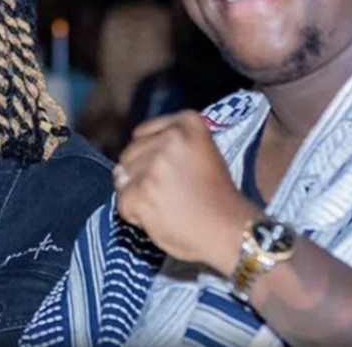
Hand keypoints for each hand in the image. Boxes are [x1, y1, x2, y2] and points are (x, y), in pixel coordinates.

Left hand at [115, 111, 261, 275]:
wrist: (230, 229)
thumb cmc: (216, 196)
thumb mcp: (199, 153)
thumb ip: (168, 146)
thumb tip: (121, 167)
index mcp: (188, 122)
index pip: (142, 133)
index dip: (150, 157)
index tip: (171, 174)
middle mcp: (171, 137)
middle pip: (129, 154)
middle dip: (140, 175)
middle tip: (169, 193)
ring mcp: (155, 164)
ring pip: (122, 178)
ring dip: (136, 195)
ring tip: (165, 205)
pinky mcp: (144, 191)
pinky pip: (122, 202)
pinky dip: (135, 215)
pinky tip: (158, 217)